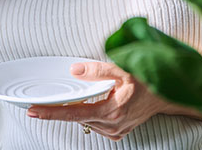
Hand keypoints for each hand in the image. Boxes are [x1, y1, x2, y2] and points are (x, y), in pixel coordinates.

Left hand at [26, 61, 201, 140]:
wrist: (167, 95)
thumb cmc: (148, 81)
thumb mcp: (122, 69)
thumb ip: (97, 69)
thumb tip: (75, 70)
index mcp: (112, 111)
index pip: (74, 113)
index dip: (51, 112)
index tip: (34, 110)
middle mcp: (112, 125)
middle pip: (77, 118)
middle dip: (62, 108)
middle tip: (44, 101)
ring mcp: (115, 131)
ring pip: (86, 121)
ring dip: (79, 110)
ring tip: (83, 96)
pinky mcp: (118, 132)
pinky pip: (95, 124)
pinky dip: (90, 114)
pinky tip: (94, 104)